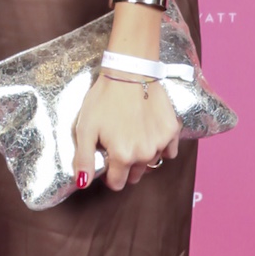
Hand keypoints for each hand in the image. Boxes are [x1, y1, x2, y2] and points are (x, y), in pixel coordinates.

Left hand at [73, 74, 179, 192]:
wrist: (129, 72)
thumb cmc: (104, 99)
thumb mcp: (85, 128)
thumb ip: (84, 159)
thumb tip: (82, 183)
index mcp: (123, 156)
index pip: (118, 183)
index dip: (109, 175)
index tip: (106, 160)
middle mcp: (145, 154)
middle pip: (135, 175)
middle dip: (125, 166)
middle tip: (118, 144)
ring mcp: (161, 143)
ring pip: (151, 163)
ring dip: (142, 156)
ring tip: (133, 135)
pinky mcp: (172, 130)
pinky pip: (169, 150)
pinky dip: (160, 146)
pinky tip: (150, 133)